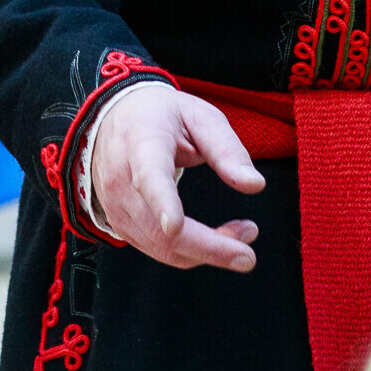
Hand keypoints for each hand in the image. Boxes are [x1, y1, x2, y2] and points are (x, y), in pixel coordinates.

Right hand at [90, 84, 265, 270]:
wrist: (116, 119)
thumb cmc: (161, 117)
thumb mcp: (199, 117)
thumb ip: (227, 149)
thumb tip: (255, 185)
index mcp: (142, 144)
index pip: (149, 177)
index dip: (162, 203)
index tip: (174, 225)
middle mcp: (121, 181)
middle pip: (160, 229)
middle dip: (208, 248)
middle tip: (248, 253)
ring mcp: (115, 208)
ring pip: (162, 247)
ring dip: (206, 252)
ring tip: (242, 233)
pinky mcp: (120, 225)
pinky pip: (158, 249)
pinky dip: (191, 252)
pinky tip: (215, 238)